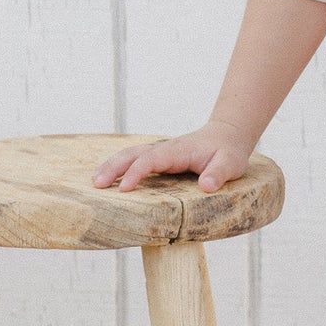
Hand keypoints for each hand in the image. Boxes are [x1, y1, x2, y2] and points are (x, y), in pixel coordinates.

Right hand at [91, 118, 253, 193]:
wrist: (227, 136)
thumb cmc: (228, 152)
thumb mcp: (230, 163)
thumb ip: (219, 173)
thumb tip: (206, 186)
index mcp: (178, 151)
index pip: (151, 159)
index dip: (136, 172)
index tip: (125, 189)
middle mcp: (165, 149)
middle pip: (133, 153)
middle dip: (114, 167)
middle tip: (97, 185)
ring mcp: (160, 153)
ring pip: (130, 155)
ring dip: (112, 166)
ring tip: (95, 182)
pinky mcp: (159, 159)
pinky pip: (135, 160)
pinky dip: (119, 167)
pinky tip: (108, 179)